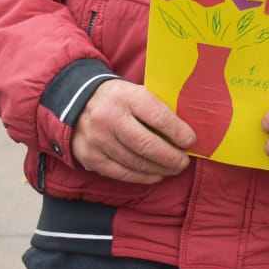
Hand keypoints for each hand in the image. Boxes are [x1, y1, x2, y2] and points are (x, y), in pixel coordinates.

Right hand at [71, 80, 195, 183]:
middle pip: (147, 145)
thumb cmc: (118, 98)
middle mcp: (109, 118)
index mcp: (126, 96)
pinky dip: (142, 177)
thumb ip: (157, 108)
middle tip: (184, 161)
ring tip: (173, 169)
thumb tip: (185, 131)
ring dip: (159, 169)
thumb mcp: (136, 92)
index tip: (191, 141)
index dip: (178, 132)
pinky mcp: (90, 157)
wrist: (77, 101)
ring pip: (135, 162)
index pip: (157, 117)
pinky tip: (155, 175)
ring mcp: (98, 140)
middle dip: (171, 157)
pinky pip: (122, 173)